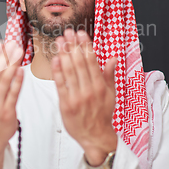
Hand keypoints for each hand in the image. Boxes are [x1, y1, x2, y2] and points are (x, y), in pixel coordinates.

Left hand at [51, 29, 117, 166]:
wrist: (95, 136)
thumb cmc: (102, 114)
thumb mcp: (111, 94)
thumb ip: (109, 75)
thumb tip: (112, 58)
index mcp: (100, 86)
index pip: (92, 61)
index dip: (85, 45)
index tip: (80, 33)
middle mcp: (89, 89)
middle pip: (79, 62)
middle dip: (73, 45)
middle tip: (68, 31)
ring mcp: (77, 97)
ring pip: (69, 71)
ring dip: (64, 54)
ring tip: (59, 40)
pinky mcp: (66, 104)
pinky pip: (60, 85)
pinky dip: (57, 71)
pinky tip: (55, 59)